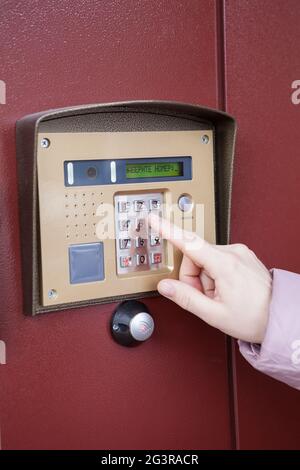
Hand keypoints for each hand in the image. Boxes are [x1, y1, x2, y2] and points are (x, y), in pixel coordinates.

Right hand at [149, 214, 271, 342]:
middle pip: (194, 257)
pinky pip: (218, 261)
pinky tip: (225, 290)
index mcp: (225, 264)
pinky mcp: (242, 255)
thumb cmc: (254, 317)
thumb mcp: (214, 314)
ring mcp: (239, 252)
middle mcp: (233, 252)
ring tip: (218, 297)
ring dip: (205, 279)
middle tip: (205, 298)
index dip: (167, 230)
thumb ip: (186, 298)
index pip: (189, 242)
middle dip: (193, 278)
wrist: (280, 317)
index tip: (154, 219)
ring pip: (205, 260)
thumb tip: (165, 286)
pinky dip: (215, 275)